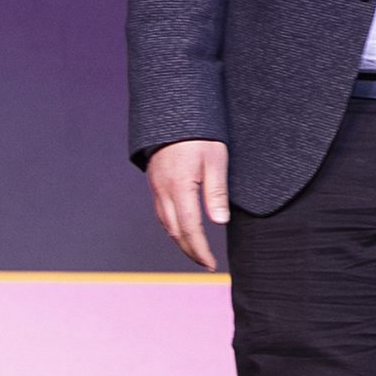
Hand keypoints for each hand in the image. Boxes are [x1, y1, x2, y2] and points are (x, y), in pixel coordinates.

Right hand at [145, 139, 230, 270]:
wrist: (173, 112)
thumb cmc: (199, 134)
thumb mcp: (216, 160)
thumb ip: (216, 193)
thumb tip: (219, 222)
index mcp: (179, 187)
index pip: (189, 229)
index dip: (200, 250)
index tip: (211, 264)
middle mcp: (163, 191)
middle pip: (174, 231)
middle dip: (190, 251)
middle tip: (205, 263)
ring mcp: (156, 187)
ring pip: (165, 223)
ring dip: (179, 241)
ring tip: (196, 251)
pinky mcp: (155, 182)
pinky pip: (161, 211)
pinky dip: (171, 226)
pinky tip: (181, 229)